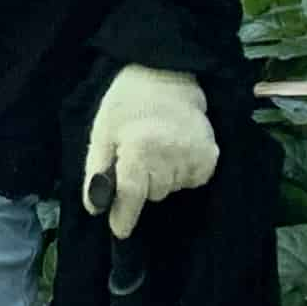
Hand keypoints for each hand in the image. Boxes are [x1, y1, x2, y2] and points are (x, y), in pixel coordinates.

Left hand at [81, 63, 216, 235]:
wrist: (167, 75)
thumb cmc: (128, 104)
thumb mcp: (102, 131)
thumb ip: (97, 171)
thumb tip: (95, 207)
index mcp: (139, 147)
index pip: (132, 195)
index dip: (124, 216)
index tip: (119, 230)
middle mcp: (169, 154)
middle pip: (152, 194)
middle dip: (142, 183)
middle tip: (138, 156)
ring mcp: (194, 155)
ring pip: (171, 189)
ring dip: (162, 176)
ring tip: (157, 147)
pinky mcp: (210, 157)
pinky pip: (191, 181)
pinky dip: (181, 172)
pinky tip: (174, 150)